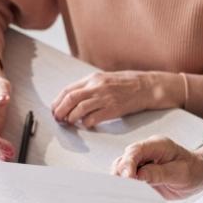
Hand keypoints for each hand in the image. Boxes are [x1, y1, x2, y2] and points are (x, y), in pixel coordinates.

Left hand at [51, 70, 184, 127]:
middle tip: (58, 119)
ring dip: (71, 118)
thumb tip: (74, 98)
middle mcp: (97, 86)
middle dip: (60, 111)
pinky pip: (93, 118)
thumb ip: (91, 86)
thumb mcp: (106, 78)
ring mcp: (105, 97)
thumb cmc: (128, 83)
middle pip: (70, 99)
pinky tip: (87, 124)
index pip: (68, 90)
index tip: (54, 109)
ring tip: (70, 123)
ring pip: (79, 110)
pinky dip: (86, 123)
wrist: (148, 86)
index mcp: (93, 78)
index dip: (58, 101)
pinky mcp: (113, 109)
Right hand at [111, 136, 202, 199]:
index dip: (127, 165)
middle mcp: (146, 152)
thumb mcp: (180, 173)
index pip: (135, 151)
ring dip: (121, 182)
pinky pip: (127, 179)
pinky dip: (125, 187)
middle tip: (124, 191)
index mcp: (157, 145)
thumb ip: (159, 173)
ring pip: (121, 169)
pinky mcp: (141, 174)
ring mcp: (142, 162)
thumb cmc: (193, 169)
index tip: (127, 179)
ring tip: (125, 195)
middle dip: (120, 175)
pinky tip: (128, 196)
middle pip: (123, 160)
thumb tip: (138, 176)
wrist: (200, 173)